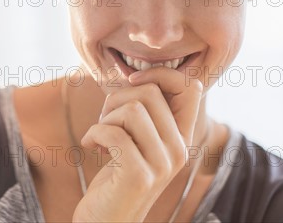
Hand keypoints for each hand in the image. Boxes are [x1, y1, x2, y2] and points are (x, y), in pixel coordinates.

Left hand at [73, 67, 203, 221]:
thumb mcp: (137, 140)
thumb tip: (131, 75)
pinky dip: (94, 133)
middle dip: (117, 98)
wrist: (106, 221)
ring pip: (133, 109)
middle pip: (151, 92)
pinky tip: (90, 145)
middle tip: (106, 118)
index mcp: (182, 137)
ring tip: (99, 134)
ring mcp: (162, 164)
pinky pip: (113, 133)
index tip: (132, 84)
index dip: (161, 74)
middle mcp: (180, 150)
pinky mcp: (139, 176)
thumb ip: (144, 112)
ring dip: (105, 117)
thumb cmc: (117, 175)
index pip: (192, 87)